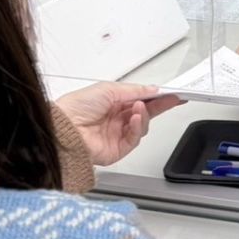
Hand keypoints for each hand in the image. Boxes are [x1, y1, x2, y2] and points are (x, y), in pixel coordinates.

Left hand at [53, 82, 181, 165]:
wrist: (65, 128)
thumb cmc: (77, 106)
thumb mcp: (109, 89)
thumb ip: (134, 90)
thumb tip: (152, 90)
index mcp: (112, 103)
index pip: (140, 99)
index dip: (156, 97)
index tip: (171, 94)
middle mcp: (115, 119)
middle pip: (144, 113)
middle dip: (159, 106)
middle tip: (173, 100)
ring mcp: (117, 134)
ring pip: (142, 126)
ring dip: (143, 115)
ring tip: (138, 107)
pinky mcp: (117, 149)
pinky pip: (135, 139)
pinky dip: (137, 127)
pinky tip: (134, 118)